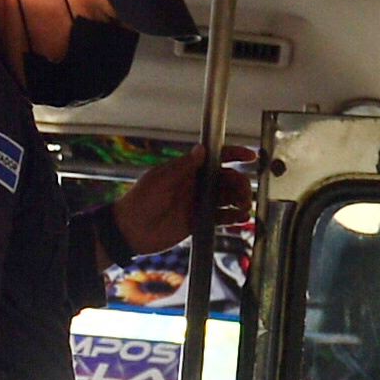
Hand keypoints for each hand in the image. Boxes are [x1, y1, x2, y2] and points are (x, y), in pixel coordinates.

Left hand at [109, 143, 251, 259]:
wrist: (129, 231)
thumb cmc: (140, 201)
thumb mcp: (160, 180)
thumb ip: (183, 166)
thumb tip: (202, 149)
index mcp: (186, 170)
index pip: (214, 158)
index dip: (233, 154)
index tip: (249, 156)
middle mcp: (195, 185)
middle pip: (226, 179)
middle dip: (240, 183)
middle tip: (244, 191)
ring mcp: (198, 203)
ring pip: (226, 198)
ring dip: (239, 200)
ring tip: (244, 206)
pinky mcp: (198, 222)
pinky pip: (220, 217)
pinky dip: (232, 217)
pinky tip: (240, 218)